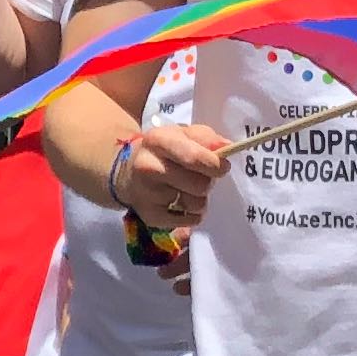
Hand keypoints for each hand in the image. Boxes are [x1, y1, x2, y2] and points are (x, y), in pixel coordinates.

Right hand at [111, 122, 227, 234]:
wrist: (128, 172)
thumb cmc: (164, 151)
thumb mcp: (183, 135)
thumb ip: (207, 138)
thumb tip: (228, 147)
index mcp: (158, 141)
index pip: (195, 158)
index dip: (215, 165)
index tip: (222, 167)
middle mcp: (148, 167)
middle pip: (200, 185)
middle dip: (208, 182)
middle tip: (199, 177)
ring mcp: (147, 194)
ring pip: (197, 204)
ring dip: (200, 199)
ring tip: (187, 190)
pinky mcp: (150, 216)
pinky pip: (189, 221)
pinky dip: (192, 215)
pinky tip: (181, 203)